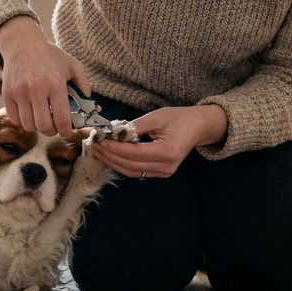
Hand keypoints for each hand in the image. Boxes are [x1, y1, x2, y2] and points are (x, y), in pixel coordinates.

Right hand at [0, 15, 89, 135]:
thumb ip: (84, 86)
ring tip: (41, 119)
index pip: (62, 118)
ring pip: (28, 125)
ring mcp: (20, 92)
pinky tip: (29, 113)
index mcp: (55, 83)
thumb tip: (92, 108)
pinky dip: (22, 122)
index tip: (67, 132)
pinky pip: (14, 120)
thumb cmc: (50, 56)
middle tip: (54, 127)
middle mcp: (36, 89)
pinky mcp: (7, 94)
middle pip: (44, 126)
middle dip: (52, 132)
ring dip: (36, 127)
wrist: (22, 44)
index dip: (66, 131)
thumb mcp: (72, 65)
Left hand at [92, 105, 227, 178]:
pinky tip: (111, 155)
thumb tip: (112, 132)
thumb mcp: (156, 117)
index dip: (114, 148)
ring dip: (113, 162)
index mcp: (167, 152)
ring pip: (131, 171)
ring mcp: (164, 172)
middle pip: (130, 165)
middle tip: (94, 144)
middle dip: (110, 155)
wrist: (197, 127)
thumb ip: (134, 126)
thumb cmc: (179, 118)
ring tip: (99, 150)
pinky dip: (122, 164)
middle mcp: (166, 167)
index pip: (134, 153)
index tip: (99, 139)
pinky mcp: (160, 173)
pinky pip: (137, 171)